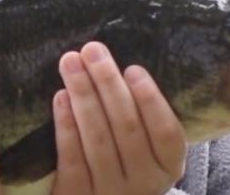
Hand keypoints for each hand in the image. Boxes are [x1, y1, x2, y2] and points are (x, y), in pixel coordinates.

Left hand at [51, 42, 186, 194]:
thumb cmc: (127, 161)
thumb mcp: (148, 147)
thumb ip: (142, 116)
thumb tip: (118, 64)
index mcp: (169, 167)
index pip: (166, 132)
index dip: (151, 100)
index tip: (133, 68)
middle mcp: (144, 183)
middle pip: (126, 128)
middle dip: (108, 84)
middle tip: (92, 50)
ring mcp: (110, 192)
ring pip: (97, 139)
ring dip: (83, 95)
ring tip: (71, 62)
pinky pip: (72, 157)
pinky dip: (66, 125)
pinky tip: (60, 97)